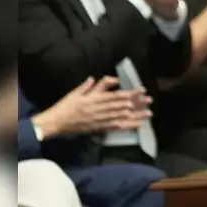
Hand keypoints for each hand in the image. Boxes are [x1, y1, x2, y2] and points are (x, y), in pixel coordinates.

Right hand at [32, 76, 152, 139]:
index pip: (116, 94)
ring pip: (122, 116)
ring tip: (149, 113)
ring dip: (136, 115)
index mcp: (95, 98)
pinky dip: (127, 126)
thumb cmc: (65, 106)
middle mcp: (100, 108)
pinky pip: (116, 127)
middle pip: (122, 105)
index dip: (130, 92)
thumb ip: (88, 86)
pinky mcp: (100, 128)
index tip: (142, 90)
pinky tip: (137, 125)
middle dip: (137, 103)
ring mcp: (101, 119)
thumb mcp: (75, 93)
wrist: (57, 122)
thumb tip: (95, 78)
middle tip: (150, 100)